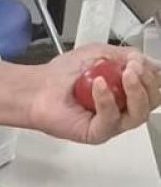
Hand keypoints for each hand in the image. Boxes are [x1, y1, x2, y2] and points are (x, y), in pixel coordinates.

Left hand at [27, 44, 160, 143]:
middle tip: (134, 67)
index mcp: (128, 92)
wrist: (37, 86)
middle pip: (152, 103)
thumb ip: (125, 55)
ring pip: (138, 115)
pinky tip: (98, 85)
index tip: (141, 61)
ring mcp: (112, 123)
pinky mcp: (97, 133)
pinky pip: (111, 120)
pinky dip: (107, 100)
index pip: (154, 89)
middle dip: (148, 83)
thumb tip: (149, 61)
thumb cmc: (64, 73)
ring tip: (125, 74)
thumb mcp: (98, 53)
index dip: (153, 76)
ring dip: (135, 91)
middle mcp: (124, 109)